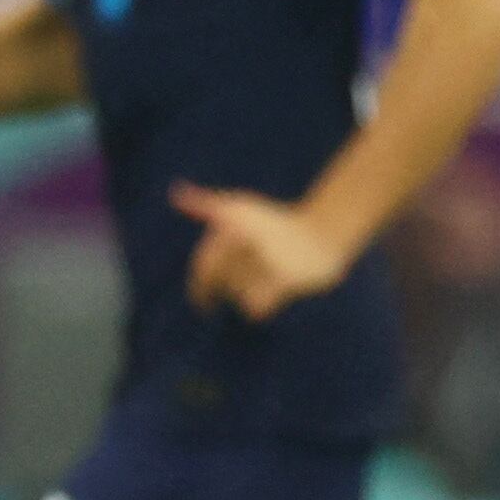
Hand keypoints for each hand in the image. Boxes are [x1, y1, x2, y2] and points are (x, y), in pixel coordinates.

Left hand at [171, 182, 356, 320]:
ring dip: (244, 296)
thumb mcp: (240, 207)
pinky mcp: (287, 278)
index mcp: (233, 223)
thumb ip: (204, 204)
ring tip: (258, 285)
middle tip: (213, 305)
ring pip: (238, 294)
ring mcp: (268, 258)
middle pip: (218, 282)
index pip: (204, 265)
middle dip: (216, 294)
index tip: (201, 301)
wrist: (324, 232)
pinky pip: (257, 305)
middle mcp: (248, 238)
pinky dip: (258, 306)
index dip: (199, 287)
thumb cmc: (275, 221)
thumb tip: (176, 193)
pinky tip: (268, 298)